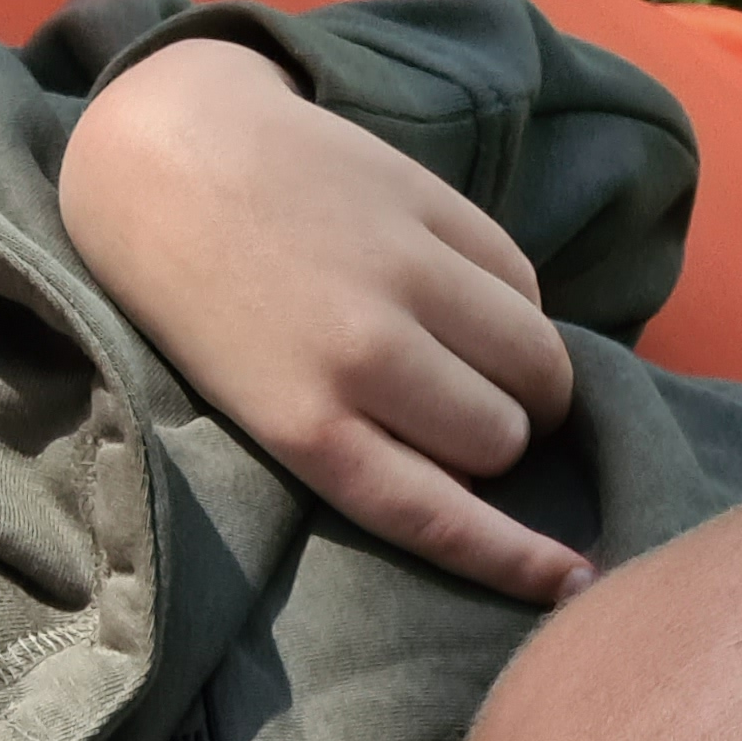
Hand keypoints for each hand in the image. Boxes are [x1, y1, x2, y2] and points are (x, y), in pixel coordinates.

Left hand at [57, 39, 587, 604]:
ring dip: (530, 381)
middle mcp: (360, 354)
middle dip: (499, 443)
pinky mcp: (428, 201)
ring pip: (532, 361)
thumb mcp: (257, 406)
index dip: (516, 557)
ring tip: (497, 369)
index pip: (438, 514)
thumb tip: (474, 473)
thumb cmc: (205, 307)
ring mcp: (401, 270)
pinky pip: (523, 281)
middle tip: (466, 419)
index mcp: (304, 425)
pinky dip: (517, 305)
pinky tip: (475, 301)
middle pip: (500, 439)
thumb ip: (356, 444)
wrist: (166, 160)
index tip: (575, 580)